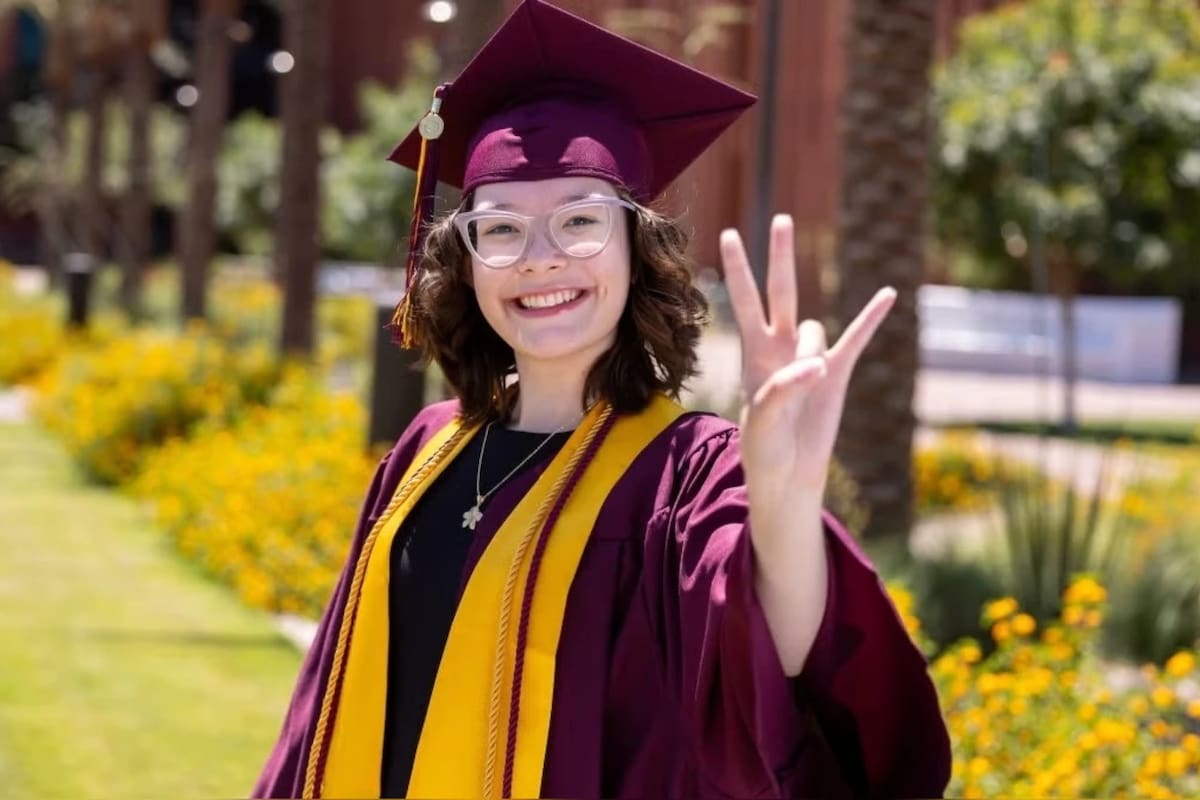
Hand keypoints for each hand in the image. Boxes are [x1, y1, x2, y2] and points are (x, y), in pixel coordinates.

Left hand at [720, 214, 895, 506]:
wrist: (788, 475)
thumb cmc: (764, 449)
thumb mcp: (762, 423)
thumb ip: (783, 390)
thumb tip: (816, 364)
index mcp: (753, 354)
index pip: (745, 302)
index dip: (737, 269)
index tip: (727, 234)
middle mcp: (780, 347)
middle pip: (781, 291)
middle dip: (779, 256)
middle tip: (780, 218)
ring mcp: (810, 357)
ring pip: (817, 332)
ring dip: (813, 359)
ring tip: (801, 397)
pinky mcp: (837, 373)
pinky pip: (857, 338)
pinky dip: (872, 316)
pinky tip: (889, 292)